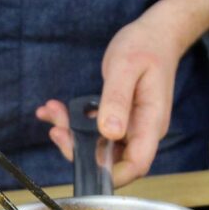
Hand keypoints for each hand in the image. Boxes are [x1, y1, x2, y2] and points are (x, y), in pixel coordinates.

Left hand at [36, 14, 179, 186]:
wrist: (155, 35)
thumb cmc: (145, 46)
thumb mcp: (125, 67)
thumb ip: (117, 100)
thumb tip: (110, 133)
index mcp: (151, 123)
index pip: (136, 165)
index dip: (111, 174)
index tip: (82, 162)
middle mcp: (142, 131)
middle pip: (111, 161)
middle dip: (79, 150)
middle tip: (57, 129)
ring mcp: (130, 128)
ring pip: (98, 147)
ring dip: (71, 134)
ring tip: (52, 112)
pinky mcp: (118, 121)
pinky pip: (94, 132)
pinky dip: (73, 123)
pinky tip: (55, 109)